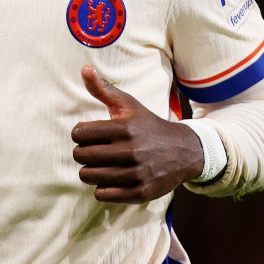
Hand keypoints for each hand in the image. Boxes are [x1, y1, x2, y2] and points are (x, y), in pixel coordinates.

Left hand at [71, 65, 206, 203]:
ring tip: (100, 164)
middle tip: (93, 150)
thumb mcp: (129, 104)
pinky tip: (110, 178)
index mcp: (125, 128)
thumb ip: (103, 89)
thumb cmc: (148, 125)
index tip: (88, 134)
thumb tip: (84, 69)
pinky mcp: (141, 192)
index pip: (79, 133)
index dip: (79, 133)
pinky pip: (103, 194)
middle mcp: (131, 151)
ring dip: (90, 170)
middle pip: (81, 155)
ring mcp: (136, 173)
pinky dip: (101, 188)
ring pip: (89, 176)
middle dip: (82, 152)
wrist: (184, 151)